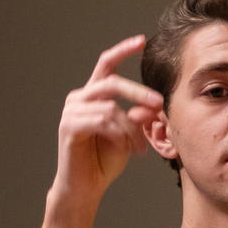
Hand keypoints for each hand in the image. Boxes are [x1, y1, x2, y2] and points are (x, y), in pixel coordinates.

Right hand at [53, 35, 165, 206]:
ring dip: (130, 127)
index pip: (106, 64)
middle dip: (138, 92)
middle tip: (158, 103)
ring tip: (138, 147)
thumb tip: (151, 106)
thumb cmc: (105, 161)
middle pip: (111, 81)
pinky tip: (125, 149)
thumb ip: (138, 117)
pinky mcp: (69, 127)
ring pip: (110, 106)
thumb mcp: (129, 135)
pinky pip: (101, 121)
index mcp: (92, 95)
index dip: (123, 50)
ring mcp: (71, 111)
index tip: (142, 40)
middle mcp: (79, 98)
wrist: (86, 187)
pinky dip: (119, 134)